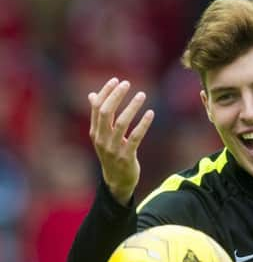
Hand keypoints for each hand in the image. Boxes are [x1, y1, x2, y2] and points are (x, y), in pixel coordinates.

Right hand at [89, 78, 154, 205]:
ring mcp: (113, 149)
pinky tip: (150, 113)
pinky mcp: (126, 156)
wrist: (117, 181)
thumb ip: (99, 116)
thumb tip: (92, 94)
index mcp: (95, 132)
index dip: (106, 92)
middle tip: (127, 83)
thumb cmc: (112, 154)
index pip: (97, 107)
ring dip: (132, 107)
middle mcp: (101, 139)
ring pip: (121, 123)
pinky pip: (135, 137)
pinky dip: (143, 124)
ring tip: (142, 95)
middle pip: (106, 112)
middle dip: (116, 96)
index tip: (116, 80)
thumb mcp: (102, 136)